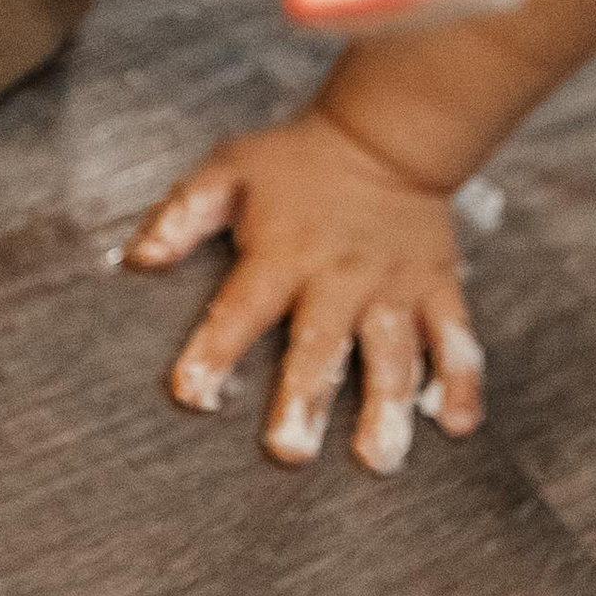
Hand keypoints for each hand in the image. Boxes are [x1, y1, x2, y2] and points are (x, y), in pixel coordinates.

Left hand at [126, 107, 486, 476]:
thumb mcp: (229, 171)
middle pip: (321, 343)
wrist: (386, 136)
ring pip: (394, 352)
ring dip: (388, 406)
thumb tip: (137, 260)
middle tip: (291, 452)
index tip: (194, 395)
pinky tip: (456, 425)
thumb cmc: (296, 162)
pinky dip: (459, 381)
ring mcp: (394, 287)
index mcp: (283, 254)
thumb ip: (183, 216)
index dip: (216, 350)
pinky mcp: (438, 288)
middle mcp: (340, 277)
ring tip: (379, 458)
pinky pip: (454, 338)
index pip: (242, 307)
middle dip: (305, 398)